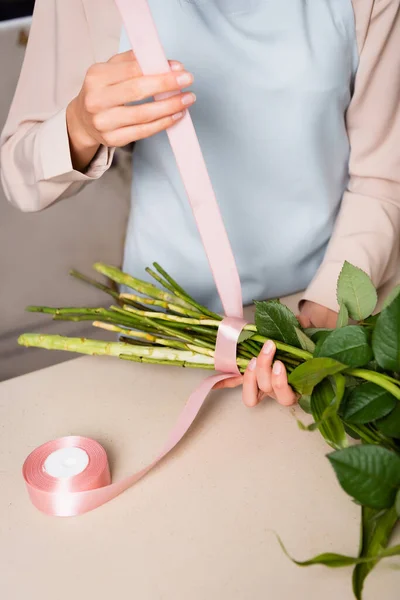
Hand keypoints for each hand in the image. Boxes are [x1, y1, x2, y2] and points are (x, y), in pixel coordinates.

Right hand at [66, 50, 194, 170]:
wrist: (83, 120)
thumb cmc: (103, 91)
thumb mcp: (111, 70)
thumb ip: (134, 62)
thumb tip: (166, 62)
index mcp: (96, 77)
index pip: (131, 69)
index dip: (157, 68)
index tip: (179, 67)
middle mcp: (97, 100)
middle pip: (137, 91)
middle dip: (166, 85)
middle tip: (187, 80)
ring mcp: (104, 122)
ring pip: (143, 114)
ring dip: (170, 106)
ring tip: (186, 99)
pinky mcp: (113, 139)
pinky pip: (143, 132)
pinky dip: (163, 123)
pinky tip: (176, 115)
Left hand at [214, 301, 336, 406]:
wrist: (295, 346)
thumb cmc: (302, 346)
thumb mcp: (306, 338)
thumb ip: (304, 331)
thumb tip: (299, 320)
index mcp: (295, 387)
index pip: (288, 396)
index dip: (280, 382)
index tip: (279, 363)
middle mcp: (277, 392)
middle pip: (268, 389)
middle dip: (265, 368)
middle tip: (268, 347)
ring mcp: (262, 389)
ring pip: (251, 395)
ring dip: (250, 377)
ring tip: (253, 358)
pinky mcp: (250, 381)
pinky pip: (237, 386)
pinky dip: (227, 383)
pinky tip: (216, 382)